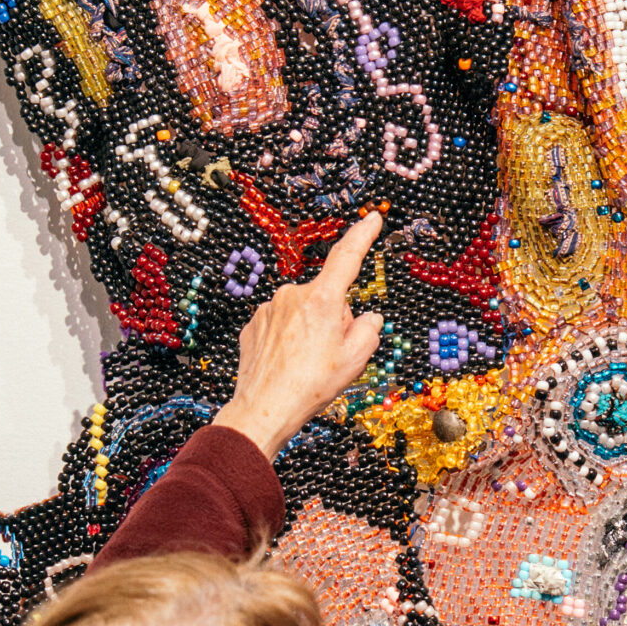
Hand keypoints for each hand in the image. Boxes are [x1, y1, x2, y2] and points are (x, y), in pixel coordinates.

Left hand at [214, 211, 386, 456]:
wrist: (265, 407)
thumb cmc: (311, 385)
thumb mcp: (357, 359)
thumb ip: (369, 329)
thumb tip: (366, 318)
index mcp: (322, 299)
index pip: (347, 257)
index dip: (363, 235)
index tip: (373, 218)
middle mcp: (292, 295)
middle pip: (326, 297)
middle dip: (333, 319)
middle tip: (330, 353)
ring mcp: (269, 308)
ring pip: (302, 311)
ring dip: (309, 330)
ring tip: (306, 363)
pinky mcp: (254, 323)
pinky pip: (281, 323)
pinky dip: (288, 339)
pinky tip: (287, 362)